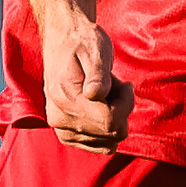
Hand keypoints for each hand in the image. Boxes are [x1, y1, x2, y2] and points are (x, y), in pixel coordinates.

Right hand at [44, 11, 131, 150]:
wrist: (62, 41)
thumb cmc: (83, 42)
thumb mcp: (95, 50)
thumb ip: (98, 74)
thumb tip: (96, 94)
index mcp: (65, 97)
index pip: (109, 121)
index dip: (126, 104)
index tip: (126, 84)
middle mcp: (59, 118)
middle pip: (111, 133)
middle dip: (121, 109)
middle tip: (113, 86)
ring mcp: (62, 129)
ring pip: (108, 140)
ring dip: (114, 117)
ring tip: (105, 94)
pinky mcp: (67, 134)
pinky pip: (100, 145)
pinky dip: (107, 127)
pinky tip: (101, 107)